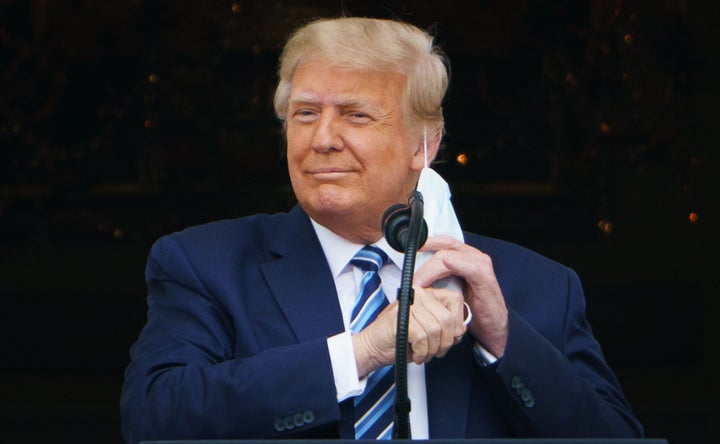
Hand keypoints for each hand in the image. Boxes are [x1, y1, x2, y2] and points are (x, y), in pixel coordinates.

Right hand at [352, 286, 465, 377]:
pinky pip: (422, 337)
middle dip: (446, 342)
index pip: (455, 300)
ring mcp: (408, 304)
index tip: (452, 336)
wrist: (373, 347)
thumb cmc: (401, 339)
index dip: (457, 322)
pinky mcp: (401, 318)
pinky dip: (422, 351)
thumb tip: (460, 330)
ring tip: (424, 353)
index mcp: (426, 294)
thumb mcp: (429, 330)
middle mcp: (417, 294)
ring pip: (436, 329)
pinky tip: (416, 354)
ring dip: (432, 349)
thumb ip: (445, 325)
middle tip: (437, 351)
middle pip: (447, 318)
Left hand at [414, 235, 508, 357]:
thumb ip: (439, 277)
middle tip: (409, 273)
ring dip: (428, 269)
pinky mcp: (484, 277)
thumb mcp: (451, 288)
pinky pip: (463, 266)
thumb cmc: (472, 309)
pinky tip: (433, 275)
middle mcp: (473, 256)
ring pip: (447, 256)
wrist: (492, 328)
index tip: (406, 251)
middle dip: (422, 257)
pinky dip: (446, 268)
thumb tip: (414, 274)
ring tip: (416, 282)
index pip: (442, 241)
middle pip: (443, 246)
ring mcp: (480, 264)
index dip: (424, 243)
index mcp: (465, 256)